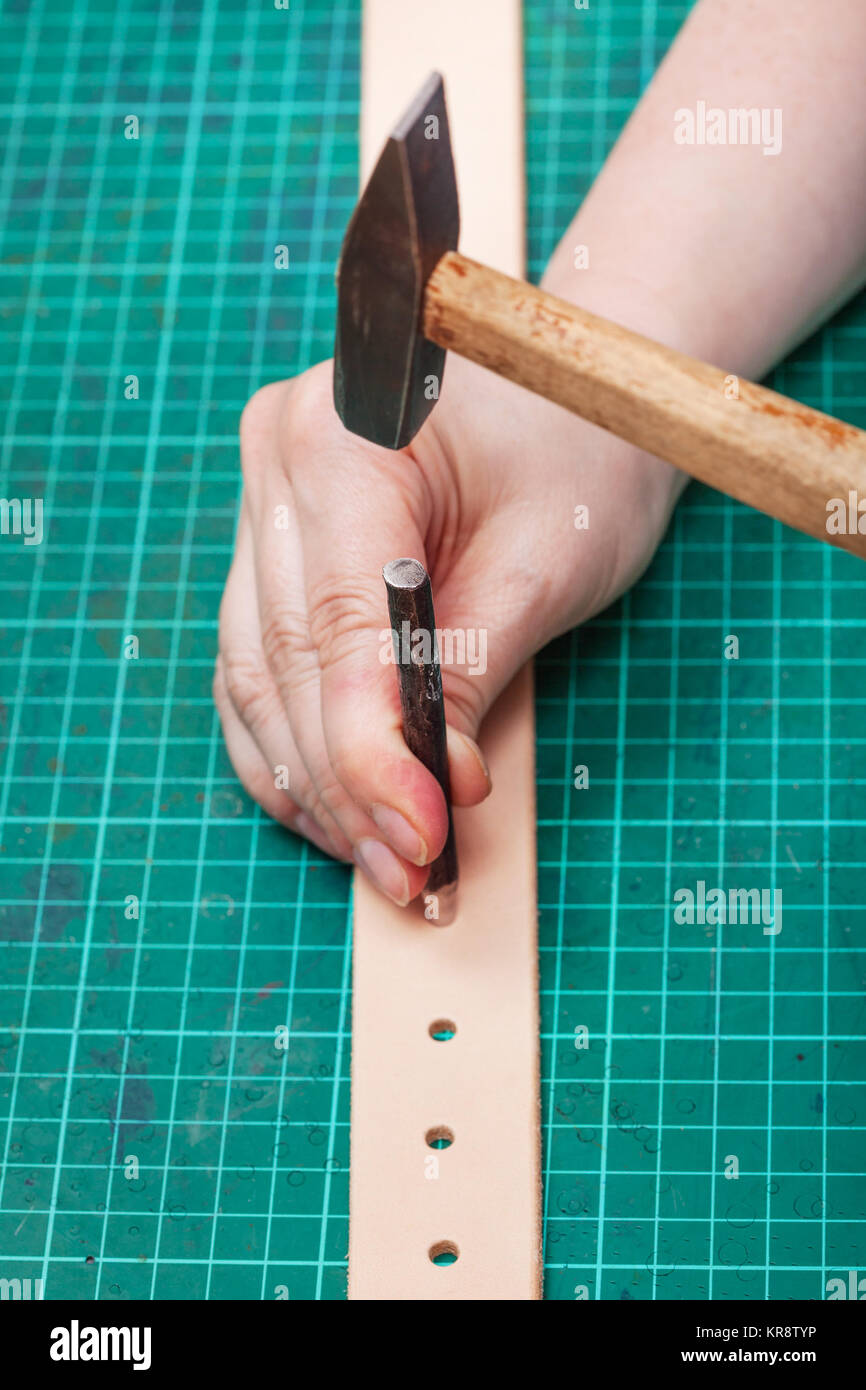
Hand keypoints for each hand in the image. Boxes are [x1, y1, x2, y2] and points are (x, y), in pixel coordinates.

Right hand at [214, 343, 684, 905]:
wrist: (577, 392)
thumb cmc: (581, 454)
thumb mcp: (544, 563)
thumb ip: (470, 673)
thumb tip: (426, 793)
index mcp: (346, 436)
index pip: (336, 626)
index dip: (368, 749)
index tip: (420, 833)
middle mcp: (280, 461)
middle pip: (289, 660)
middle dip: (350, 784)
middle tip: (411, 872)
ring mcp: (266, 501)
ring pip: (260, 674)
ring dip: (318, 780)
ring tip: (383, 859)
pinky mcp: (275, 545)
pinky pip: (259, 664)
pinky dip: (295, 744)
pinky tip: (335, 809)